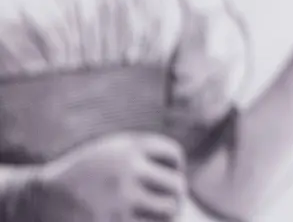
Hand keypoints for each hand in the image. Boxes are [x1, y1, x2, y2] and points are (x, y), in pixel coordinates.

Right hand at [34, 132, 185, 221]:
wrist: (40, 199)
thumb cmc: (83, 175)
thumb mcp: (111, 151)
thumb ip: (143, 155)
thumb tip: (182, 176)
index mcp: (127, 147)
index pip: (173, 154)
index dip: (175, 166)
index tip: (166, 174)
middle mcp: (126, 169)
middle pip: (177, 184)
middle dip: (175, 193)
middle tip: (168, 199)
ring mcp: (120, 198)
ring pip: (169, 210)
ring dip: (167, 213)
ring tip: (160, 213)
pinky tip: (140, 219)